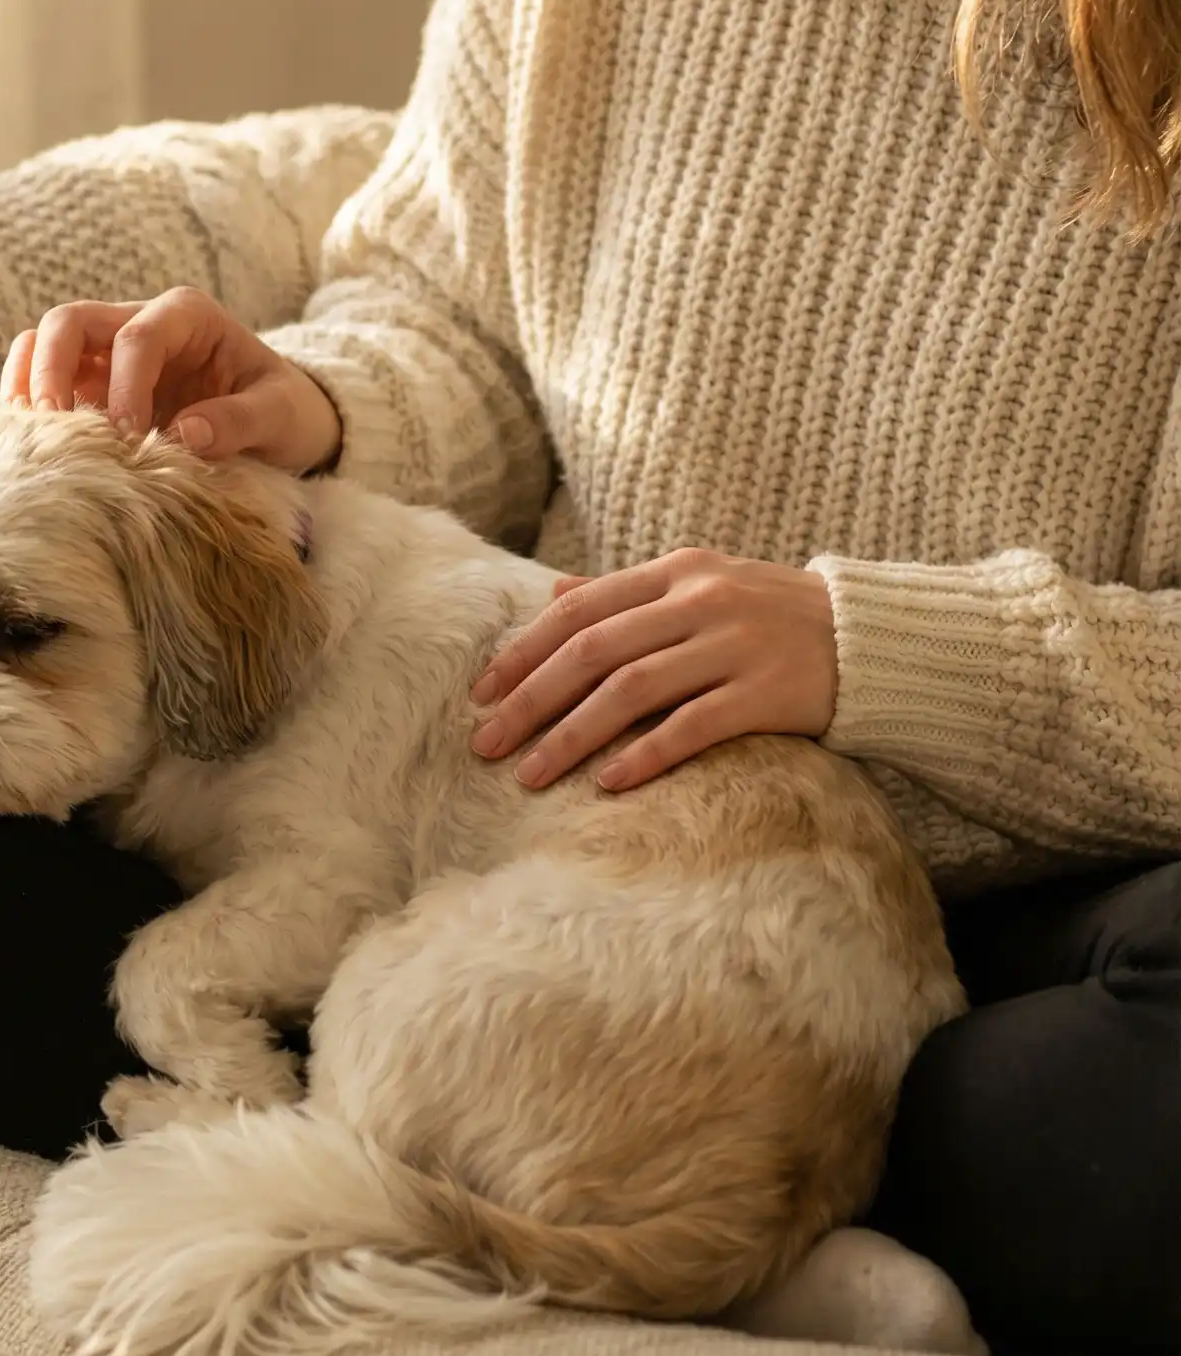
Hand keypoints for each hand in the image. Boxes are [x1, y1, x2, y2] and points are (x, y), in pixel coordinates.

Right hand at [0, 285, 342, 473]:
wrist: (279, 424)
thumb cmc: (283, 411)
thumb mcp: (281, 415)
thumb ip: (241, 421)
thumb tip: (184, 434)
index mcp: (186, 316)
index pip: (136, 339)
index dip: (124, 389)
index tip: (128, 440)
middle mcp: (138, 323)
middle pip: (68, 323)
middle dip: (51, 370)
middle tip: (54, 427)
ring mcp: (108, 355)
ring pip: (42, 346)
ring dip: (28, 385)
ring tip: (28, 436)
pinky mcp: (91, 388)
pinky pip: (42, 382)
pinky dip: (28, 406)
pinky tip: (31, 444)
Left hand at [468, 548, 837, 790]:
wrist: (875, 637)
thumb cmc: (775, 615)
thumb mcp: (703, 584)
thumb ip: (628, 593)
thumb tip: (553, 592)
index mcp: (676, 573)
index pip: (578, 610)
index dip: (523, 652)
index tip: (481, 693)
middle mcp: (699, 602)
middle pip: (592, 652)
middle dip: (530, 700)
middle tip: (486, 744)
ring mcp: (734, 645)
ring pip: (630, 690)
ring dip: (571, 736)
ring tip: (531, 775)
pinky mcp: (768, 692)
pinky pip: (692, 726)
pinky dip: (645, 753)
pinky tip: (608, 783)